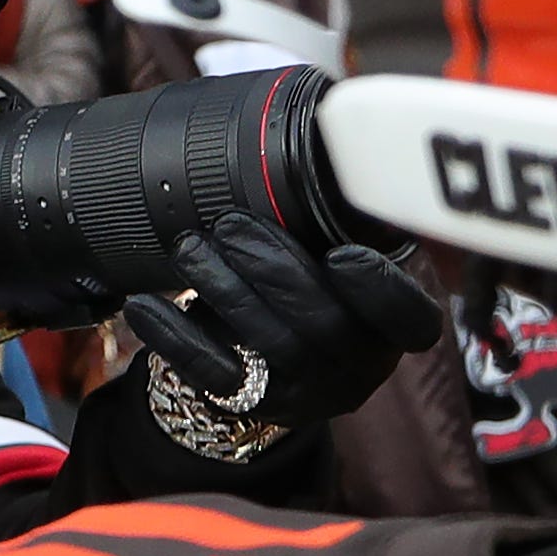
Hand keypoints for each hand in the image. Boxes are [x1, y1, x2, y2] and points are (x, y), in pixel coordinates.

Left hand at [124, 214, 444, 440]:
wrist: (274, 366)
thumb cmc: (311, 289)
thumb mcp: (336, 260)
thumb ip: (337, 226)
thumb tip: (317, 150)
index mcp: (391, 329)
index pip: (413, 323)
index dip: (383, 292)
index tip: (342, 255)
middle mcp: (359, 368)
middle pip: (327, 327)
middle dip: (276, 270)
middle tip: (232, 225)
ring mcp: (308, 393)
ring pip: (269, 345)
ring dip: (224, 288)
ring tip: (190, 247)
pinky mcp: (254, 405)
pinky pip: (212, 374)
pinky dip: (174, 335)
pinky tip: (143, 304)